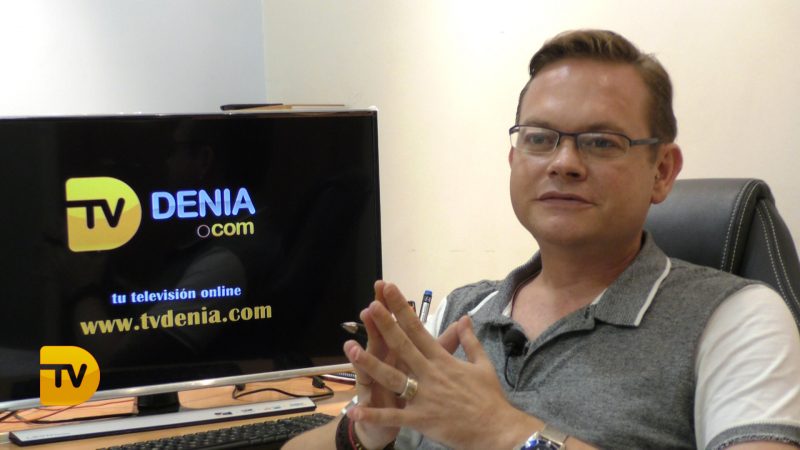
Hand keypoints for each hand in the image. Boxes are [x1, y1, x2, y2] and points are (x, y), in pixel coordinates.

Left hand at [346, 283, 538, 449]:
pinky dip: (374, 414)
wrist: (499, 430)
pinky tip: (355, 409)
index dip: (402, 310)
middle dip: (386, 325)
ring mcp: (425, 396)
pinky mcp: (422, 419)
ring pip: (393, 377)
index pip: (419, 329)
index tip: (390, 292)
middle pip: (404, 345)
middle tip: (371, 306)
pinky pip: (394, 416)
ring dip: (371, 364)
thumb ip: (469, 340)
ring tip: (351, 350)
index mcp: (443, 360)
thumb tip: (464, 318)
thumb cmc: (491, 398)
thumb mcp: (483, 364)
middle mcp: (431, 374)